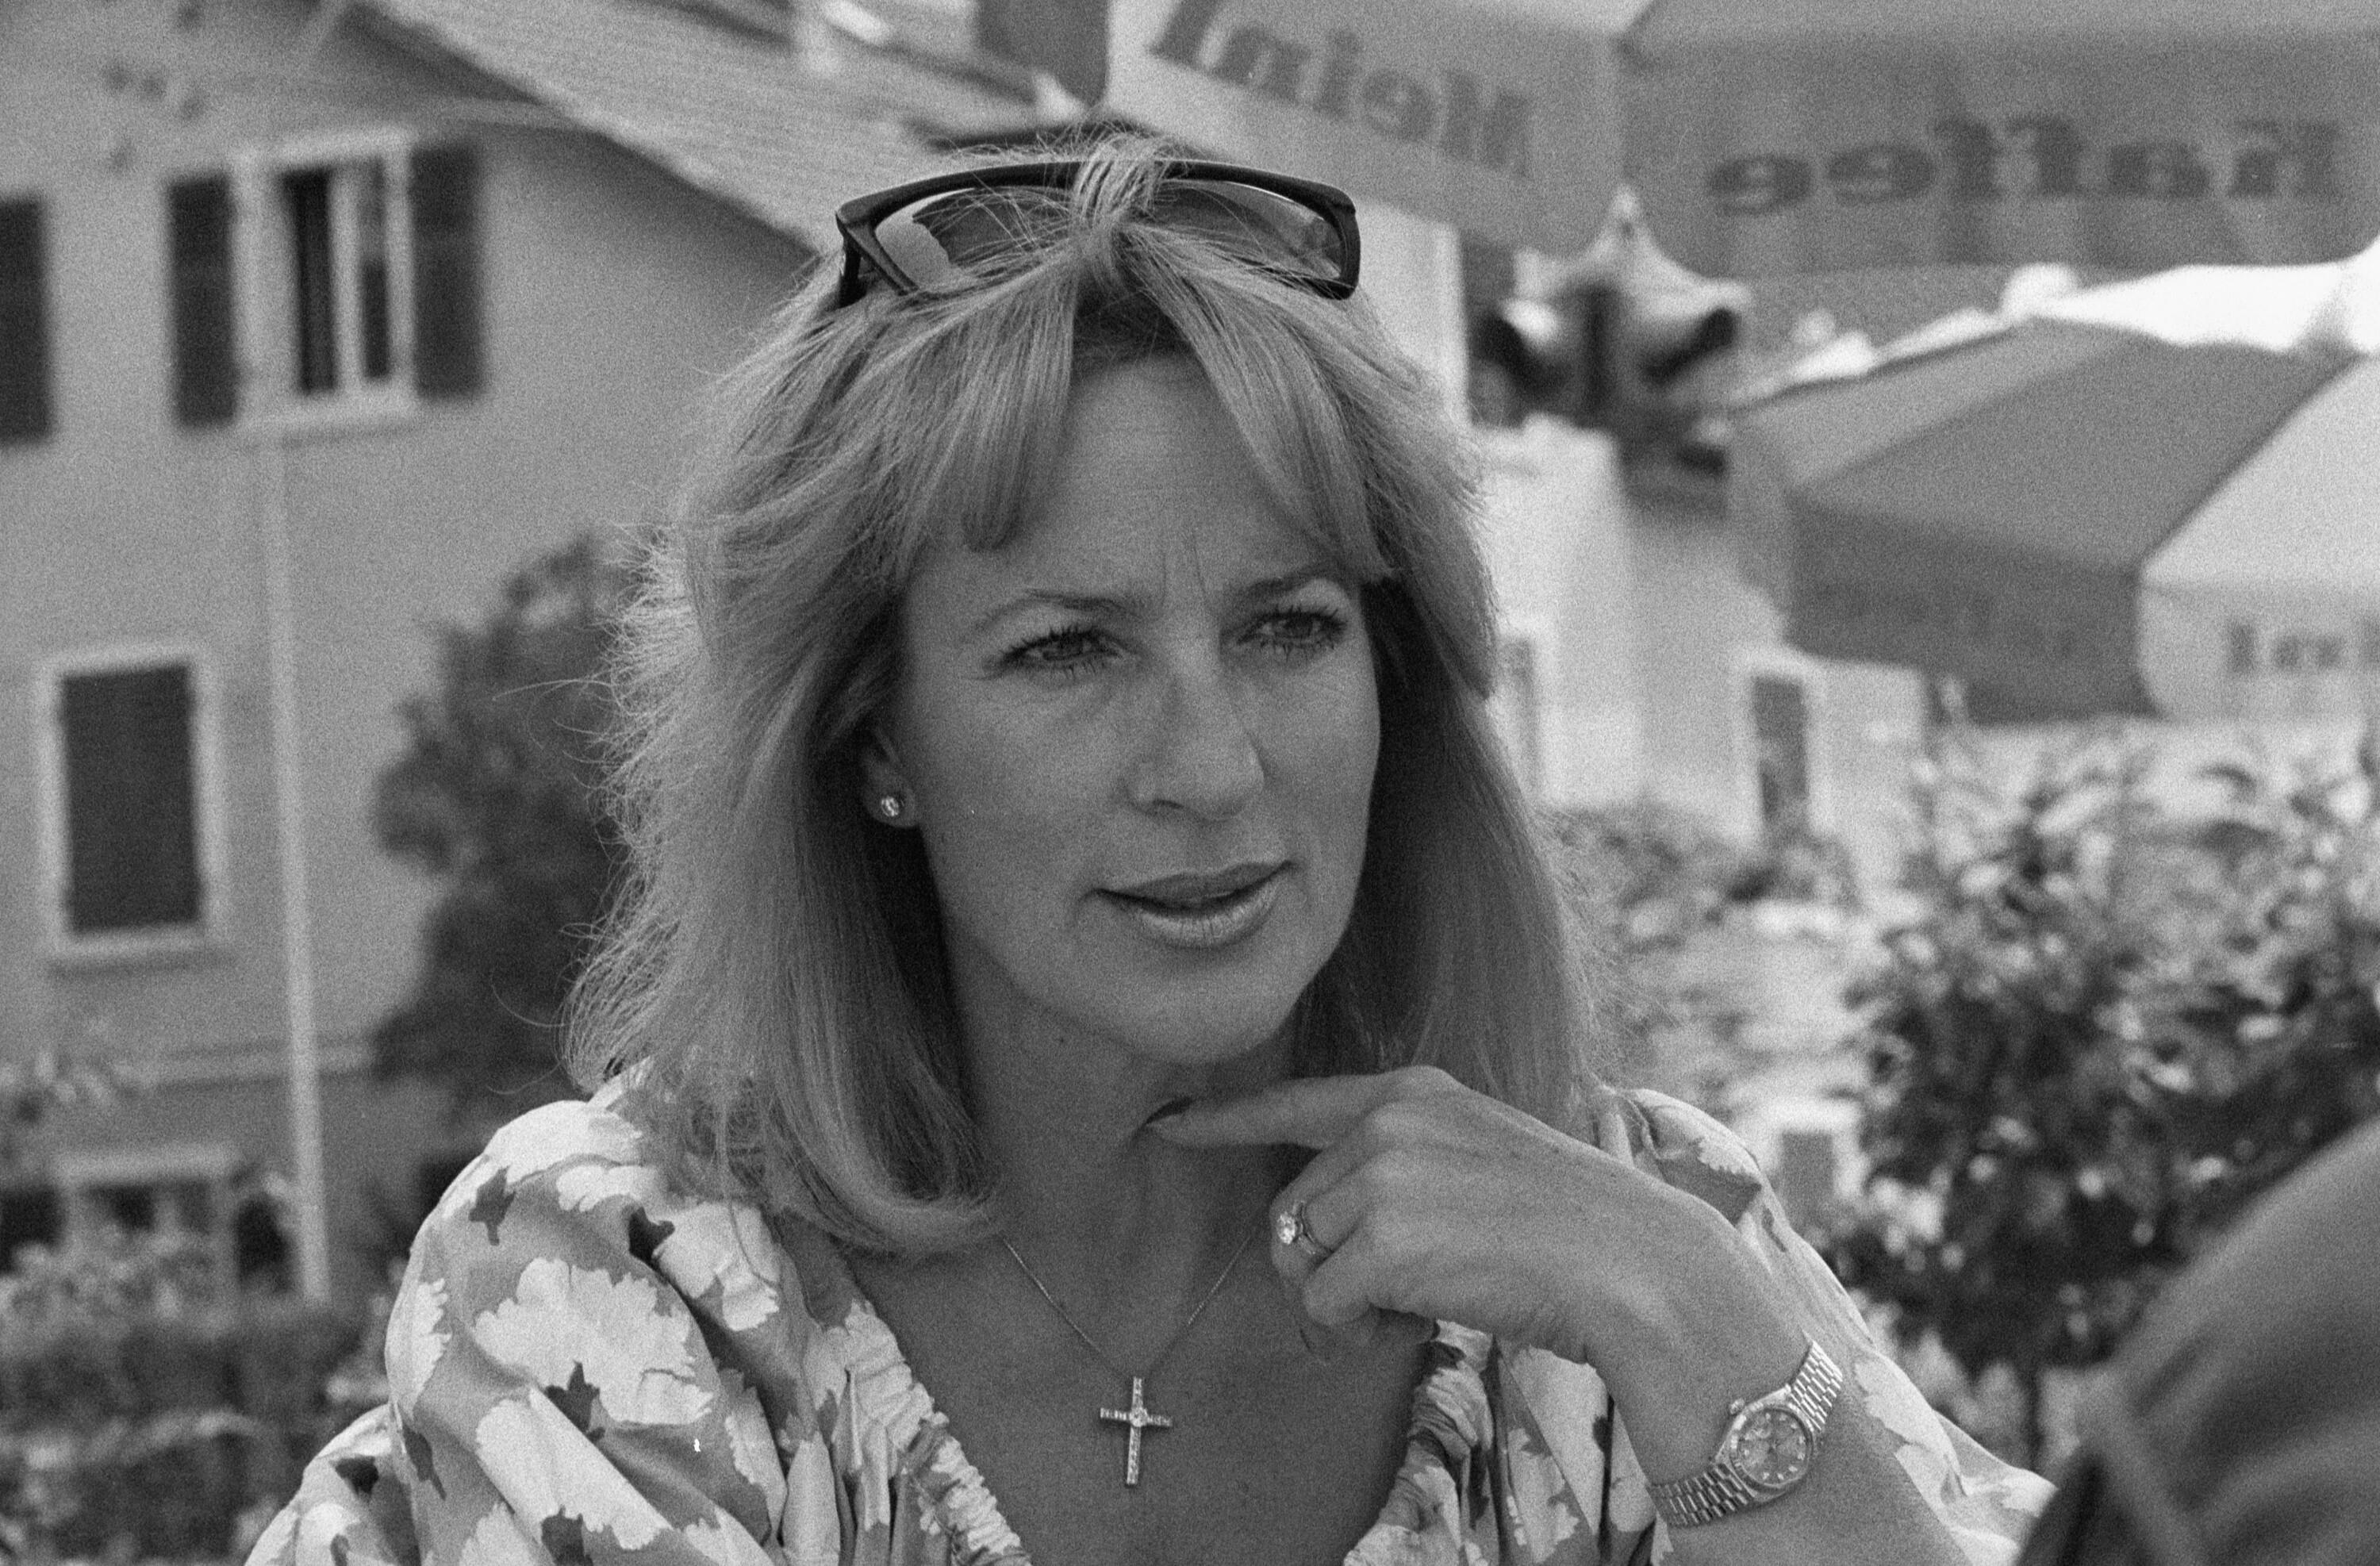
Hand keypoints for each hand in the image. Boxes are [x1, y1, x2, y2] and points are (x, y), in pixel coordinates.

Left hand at [1149, 1067, 1765, 1373]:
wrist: (1631, 1263)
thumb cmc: (1573, 1226)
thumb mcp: (1483, 1155)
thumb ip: (1406, 1165)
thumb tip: (1322, 1230)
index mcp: (1414, 1091)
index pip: (1296, 1103)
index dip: (1225, 1121)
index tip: (1169, 1124)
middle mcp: (1387, 1122)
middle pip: (1294, 1210)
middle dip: (1324, 1267)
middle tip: (1393, 1299)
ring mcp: (1382, 1177)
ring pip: (1302, 1260)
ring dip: (1342, 1306)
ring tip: (1411, 1310)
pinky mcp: (1381, 1242)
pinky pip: (1323, 1307)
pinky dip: (1353, 1335)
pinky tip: (1412, 1327)